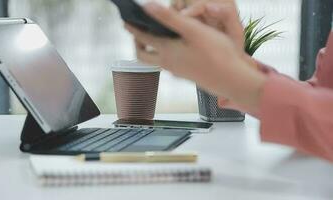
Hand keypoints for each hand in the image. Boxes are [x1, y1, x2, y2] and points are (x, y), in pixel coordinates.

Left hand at [125, 2, 265, 112]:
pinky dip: (163, 54)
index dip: (132, 27)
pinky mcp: (185, 74)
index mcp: (166, 51)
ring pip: (155, 60)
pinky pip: (167, 64)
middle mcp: (167, 63)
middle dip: (137, 43)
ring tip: (154, 38)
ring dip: (150, 50)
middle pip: (143, 55)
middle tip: (137, 32)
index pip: (141, 38)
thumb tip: (147, 7)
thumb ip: (169, 18)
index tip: (126, 20)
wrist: (231, 80)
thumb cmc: (216, 54)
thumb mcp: (193, 30)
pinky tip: (173, 48)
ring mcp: (176, 71)